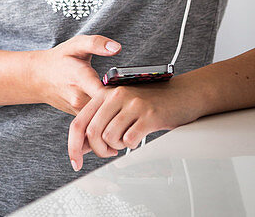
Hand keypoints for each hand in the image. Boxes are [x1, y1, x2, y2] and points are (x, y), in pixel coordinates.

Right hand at [29, 35, 121, 115]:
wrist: (39, 77)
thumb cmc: (61, 59)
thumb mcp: (77, 44)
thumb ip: (97, 43)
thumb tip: (117, 47)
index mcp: (80, 78)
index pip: (103, 93)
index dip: (119, 94)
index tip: (130, 90)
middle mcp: (78, 98)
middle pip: (106, 109)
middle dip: (122, 107)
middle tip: (134, 100)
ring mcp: (77, 111)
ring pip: (101, 120)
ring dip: (115, 116)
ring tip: (127, 108)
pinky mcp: (78, 118)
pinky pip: (95, 124)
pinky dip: (106, 121)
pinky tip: (115, 114)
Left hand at [68, 78, 196, 169]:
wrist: (180, 94)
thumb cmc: (149, 104)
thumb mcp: (120, 108)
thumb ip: (100, 122)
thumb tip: (81, 147)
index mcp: (105, 93)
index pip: (79, 121)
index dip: (74, 146)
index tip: (76, 162)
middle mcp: (116, 95)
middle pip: (92, 132)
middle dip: (99, 150)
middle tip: (110, 151)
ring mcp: (132, 104)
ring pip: (109, 137)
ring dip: (116, 146)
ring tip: (125, 141)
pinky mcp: (148, 115)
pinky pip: (129, 140)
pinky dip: (131, 145)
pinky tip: (137, 138)